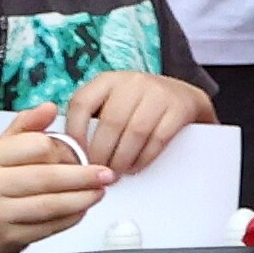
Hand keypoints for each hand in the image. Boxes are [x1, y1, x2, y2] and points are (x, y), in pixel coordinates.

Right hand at [0, 106, 107, 252]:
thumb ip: (25, 128)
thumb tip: (49, 108)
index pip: (37, 146)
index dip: (65, 150)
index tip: (80, 154)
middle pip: (48, 177)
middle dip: (84, 176)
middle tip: (105, 174)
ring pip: (52, 204)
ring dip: (83, 198)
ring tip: (98, 192)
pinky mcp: (9, 237)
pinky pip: (50, 227)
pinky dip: (71, 217)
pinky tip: (80, 209)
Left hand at [60, 72, 209, 173]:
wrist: (184, 96)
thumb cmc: (139, 106)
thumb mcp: (113, 101)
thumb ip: (92, 118)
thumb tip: (70, 150)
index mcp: (108, 80)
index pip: (81, 103)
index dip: (74, 132)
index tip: (74, 155)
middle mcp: (133, 82)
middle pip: (110, 122)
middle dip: (101, 153)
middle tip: (97, 171)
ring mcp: (159, 94)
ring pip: (134, 132)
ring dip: (122, 158)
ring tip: (115, 172)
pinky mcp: (180, 108)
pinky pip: (158, 138)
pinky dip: (144, 157)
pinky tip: (135, 166)